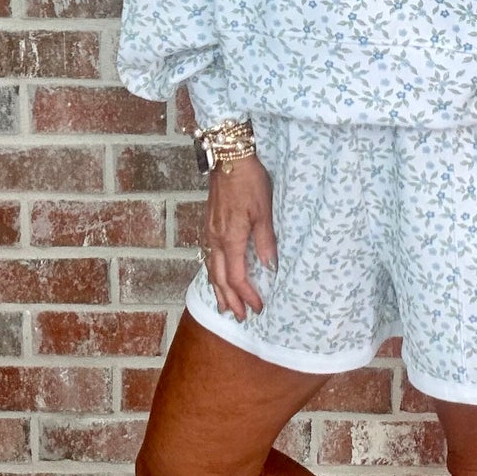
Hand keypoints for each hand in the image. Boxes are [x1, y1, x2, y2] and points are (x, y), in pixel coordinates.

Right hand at [202, 154, 277, 322]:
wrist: (228, 158)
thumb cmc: (249, 182)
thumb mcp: (264, 211)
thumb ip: (265, 241)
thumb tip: (269, 266)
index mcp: (230, 239)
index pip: (236, 277)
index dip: (247, 295)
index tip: (258, 307)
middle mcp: (215, 239)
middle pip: (219, 278)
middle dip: (230, 300)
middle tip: (240, 317)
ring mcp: (209, 232)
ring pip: (210, 269)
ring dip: (218, 289)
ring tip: (224, 306)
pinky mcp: (208, 224)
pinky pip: (207, 256)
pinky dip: (212, 273)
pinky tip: (217, 275)